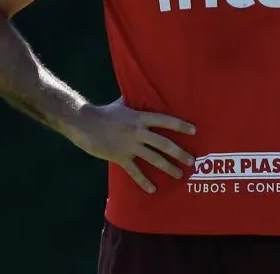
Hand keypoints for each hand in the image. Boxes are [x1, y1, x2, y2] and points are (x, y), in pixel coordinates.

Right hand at [66, 97, 196, 192]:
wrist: (84, 124)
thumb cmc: (105, 112)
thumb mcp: (123, 103)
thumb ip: (136, 101)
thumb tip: (145, 90)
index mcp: (140, 117)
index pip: (165, 120)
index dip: (180, 125)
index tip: (194, 131)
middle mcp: (137, 132)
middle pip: (163, 143)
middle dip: (179, 153)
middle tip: (191, 161)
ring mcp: (129, 145)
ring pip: (153, 158)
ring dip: (168, 168)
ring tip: (179, 174)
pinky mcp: (120, 157)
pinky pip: (135, 172)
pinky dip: (144, 182)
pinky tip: (153, 189)